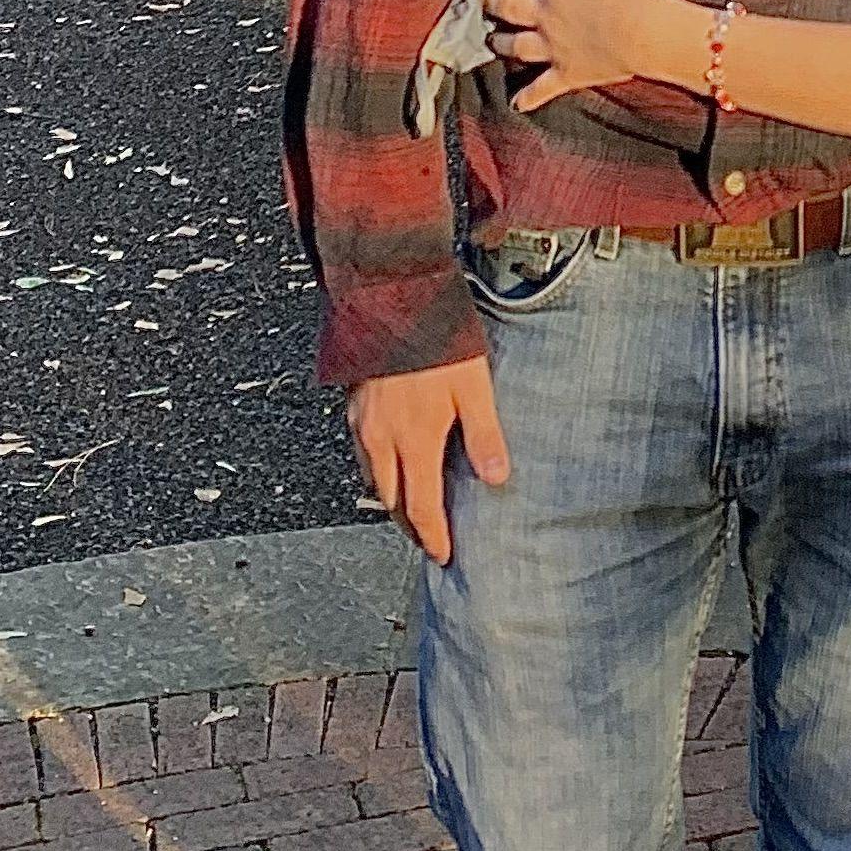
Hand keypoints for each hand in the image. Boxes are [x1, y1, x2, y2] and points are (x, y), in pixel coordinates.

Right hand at [345, 356, 508, 564]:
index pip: (420, 507)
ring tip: (411, 507)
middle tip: (427, 538)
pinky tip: (391, 462)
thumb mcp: (473, 386)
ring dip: (392, 499)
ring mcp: (362, 421)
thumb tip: (496, 478)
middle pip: (391, 500)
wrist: (389, 296)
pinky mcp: (354, 402)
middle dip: (409, 525)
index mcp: (412, 440)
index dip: (431, 536)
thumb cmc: (436, 337)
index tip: (442, 554)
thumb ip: (484, 435)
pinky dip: (378, 470)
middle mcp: (380, 438)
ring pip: (373, 478)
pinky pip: (362, 453)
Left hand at [485, 0, 681, 109]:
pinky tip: (516, 104)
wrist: (644, 32)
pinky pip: (543, 88)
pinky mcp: (568, 72)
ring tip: (491, 41)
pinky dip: (528, 97)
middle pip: (510, 5)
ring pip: (517, 45)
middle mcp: (546, 13)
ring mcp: (554, 46)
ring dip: (501, 43)